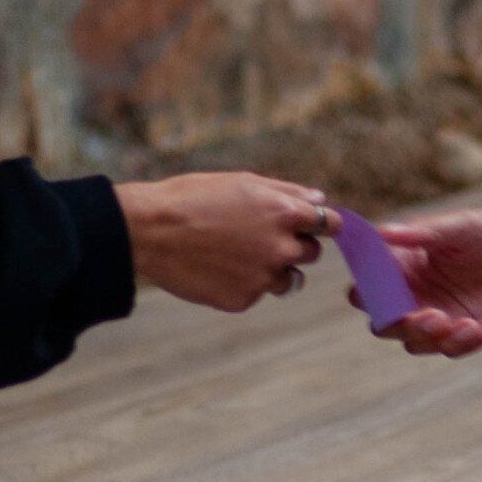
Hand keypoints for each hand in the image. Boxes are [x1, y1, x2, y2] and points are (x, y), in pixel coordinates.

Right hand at [114, 173, 328, 310]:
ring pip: (288, 280)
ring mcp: (263, 278)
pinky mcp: (243, 299)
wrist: (150, 231)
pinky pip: (256, 293)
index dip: (322, 225)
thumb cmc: (194, 198)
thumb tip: (319, 200)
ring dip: (273, 269)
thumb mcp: (243, 182)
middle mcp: (281, 248)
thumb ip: (287, 192)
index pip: (331, 225)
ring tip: (237, 255)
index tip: (310, 226)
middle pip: (312, 254)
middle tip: (259, 237)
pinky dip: (243, 283)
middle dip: (294, 246)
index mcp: (286, 214)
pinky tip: (217, 268)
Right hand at [368, 209, 481, 358]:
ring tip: (467, 323)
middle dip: (401, 325)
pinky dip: (467, 343)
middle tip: (432, 316)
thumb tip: (382, 232)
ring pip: (416, 343)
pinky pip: (453, 349)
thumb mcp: (465, 225)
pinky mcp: (468, 332)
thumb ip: (425, 233)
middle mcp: (418, 292)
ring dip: (435, 338)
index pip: (369, 285)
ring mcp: (441, 314)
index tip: (381, 295)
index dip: (367, 293)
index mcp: (407, 263)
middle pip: (385, 323)